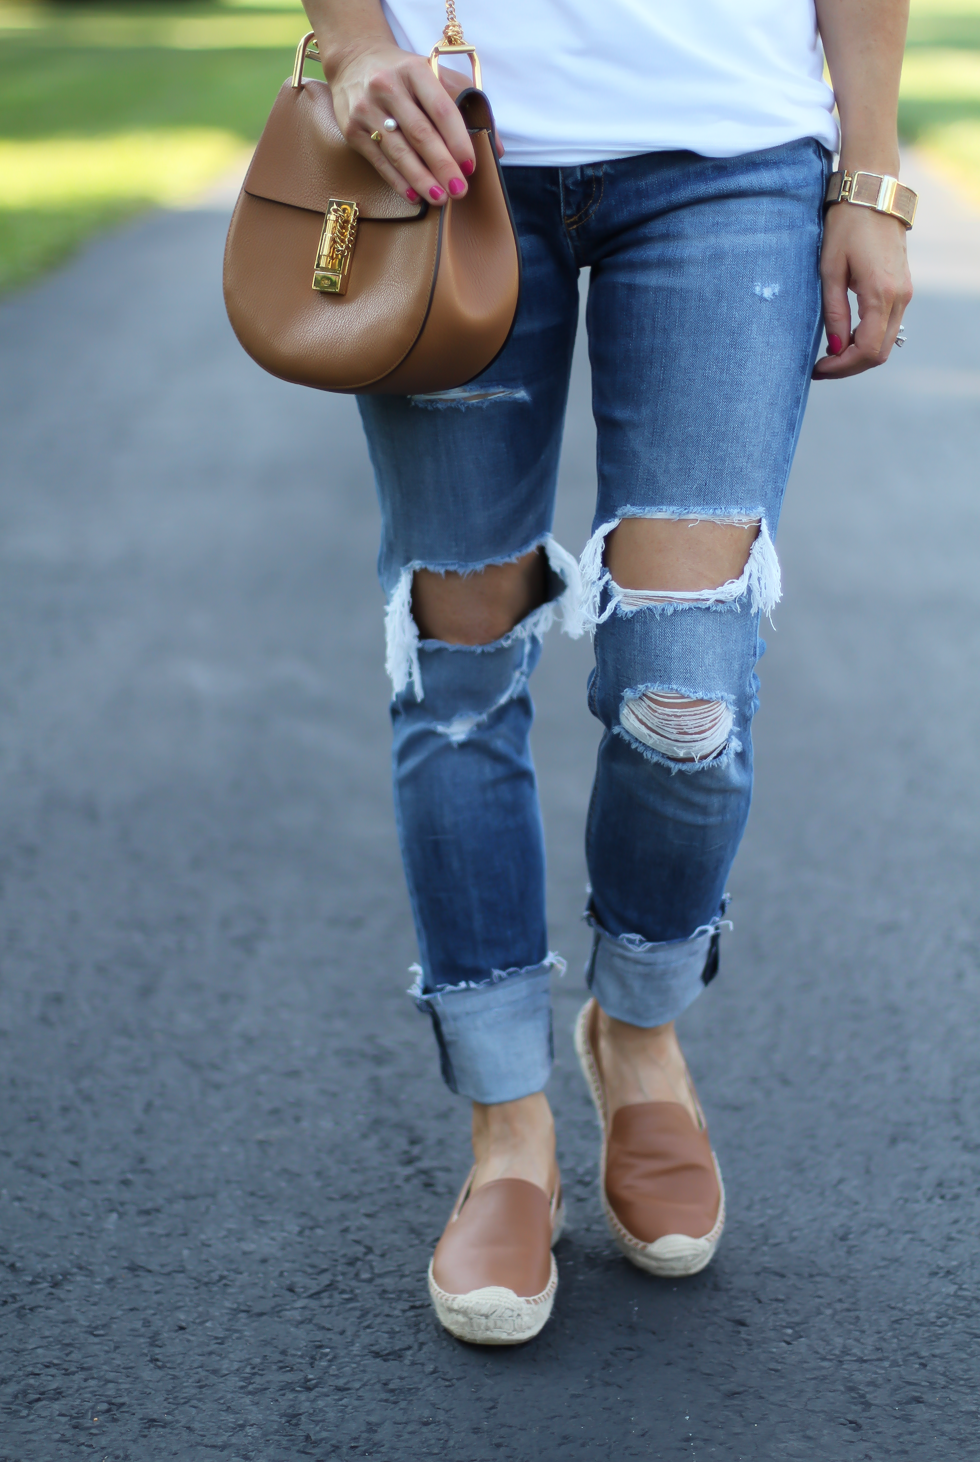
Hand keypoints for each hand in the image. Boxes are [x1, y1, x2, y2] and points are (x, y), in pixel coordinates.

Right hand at [322, 41, 484, 203]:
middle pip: (420, 134)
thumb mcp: (436, 75)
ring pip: (399, 152)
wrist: (355, 60)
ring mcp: (367, 109)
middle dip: (443, 166)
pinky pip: (380, 161)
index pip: (441, 109)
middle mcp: (388, 87)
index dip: (458, 140)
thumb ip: (467, 104)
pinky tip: (414, 195)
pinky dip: (398, 181)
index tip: (471, 166)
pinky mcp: (352, 129)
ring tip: (440, 198)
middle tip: (459, 190)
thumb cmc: (405, 74)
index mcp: (414, 71)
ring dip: (422, 179)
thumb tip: (495, 147)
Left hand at [812, 202, 912, 379]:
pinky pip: (887, 326)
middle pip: (879, 352)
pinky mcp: (902, 288)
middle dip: (849, 366)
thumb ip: (834, 312)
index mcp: (881, 294)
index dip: (842, 367)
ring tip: (829, 354)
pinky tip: (845, 336)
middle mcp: (899, 297)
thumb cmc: (847, 226)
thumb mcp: (830, 270)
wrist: (872, 194)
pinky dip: (867, 338)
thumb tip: (834, 347)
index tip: (818, 369)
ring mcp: (905, 293)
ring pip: (885, 342)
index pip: (867, 349)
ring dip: (858, 354)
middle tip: (821, 367)